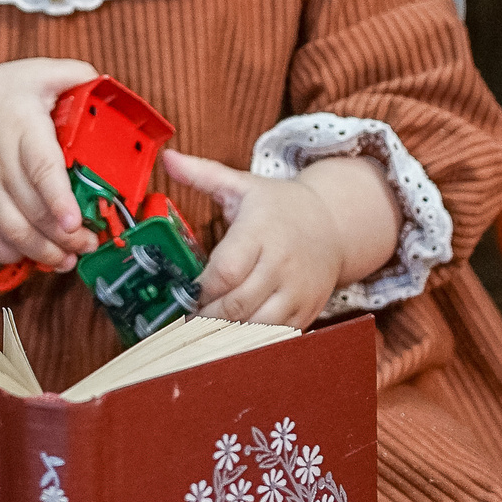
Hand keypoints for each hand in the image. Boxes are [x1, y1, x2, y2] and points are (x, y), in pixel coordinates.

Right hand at [0, 58, 99, 269]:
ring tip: (69, 258)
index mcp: (21, 126)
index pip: (40, 166)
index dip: (58, 197)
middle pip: (32, 208)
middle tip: (91, 242)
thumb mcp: (36, 72)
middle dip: (64, 235)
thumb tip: (109, 88)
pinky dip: (11, 255)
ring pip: (11, 230)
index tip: (74, 221)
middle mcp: (0, 161)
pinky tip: (37, 256)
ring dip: (42, 252)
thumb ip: (75, 75)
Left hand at [162, 149, 399, 328]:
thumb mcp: (242, 185)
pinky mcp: (306, 311)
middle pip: (237, 304)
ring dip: (225, 334)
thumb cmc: (279, 206)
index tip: (184, 293)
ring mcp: (297, 291)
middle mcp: (281, 264)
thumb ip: (202, 174)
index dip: (200, 288)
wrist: (333, 224)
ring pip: (256, 326)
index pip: (226, 270)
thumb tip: (168, 158)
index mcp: (261, 231)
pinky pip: (276, 336)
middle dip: (206, 316)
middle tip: (186, 319)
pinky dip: (252, 342)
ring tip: (204, 332)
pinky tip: (232, 339)